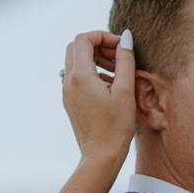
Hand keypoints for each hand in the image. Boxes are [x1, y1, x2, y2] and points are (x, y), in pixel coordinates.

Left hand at [62, 30, 135, 161]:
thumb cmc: (116, 126)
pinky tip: (112, 84)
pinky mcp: (71, 101)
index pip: (84, 39)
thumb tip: (125, 38)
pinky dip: (93, 71)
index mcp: (80, 76)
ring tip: (119, 70)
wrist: (101, 156)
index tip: (121, 46)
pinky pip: (78, 76)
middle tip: (119, 55)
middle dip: (99, 45)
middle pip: (77, 47)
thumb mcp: (125, 90)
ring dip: (96, 58)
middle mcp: (68, 82)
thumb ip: (125, 60)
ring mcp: (67, 92)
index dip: (103, 36)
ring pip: (76, 61)